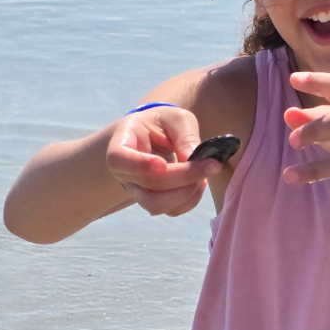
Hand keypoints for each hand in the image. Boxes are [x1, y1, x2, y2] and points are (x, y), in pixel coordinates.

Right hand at [106, 106, 220, 216]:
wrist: (155, 138)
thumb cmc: (163, 124)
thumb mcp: (177, 118)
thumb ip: (184, 134)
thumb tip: (191, 157)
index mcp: (122, 143)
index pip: (118, 159)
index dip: (139, 165)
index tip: (162, 163)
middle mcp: (124, 171)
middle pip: (147, 183)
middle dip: (183, 177)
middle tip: (211, 164)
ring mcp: (137, 190)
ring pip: (155, 204)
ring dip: (186, 193)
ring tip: (204, 176)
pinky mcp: (153, 202)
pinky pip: (170, 210)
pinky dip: (190, 200)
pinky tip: (199, 183)